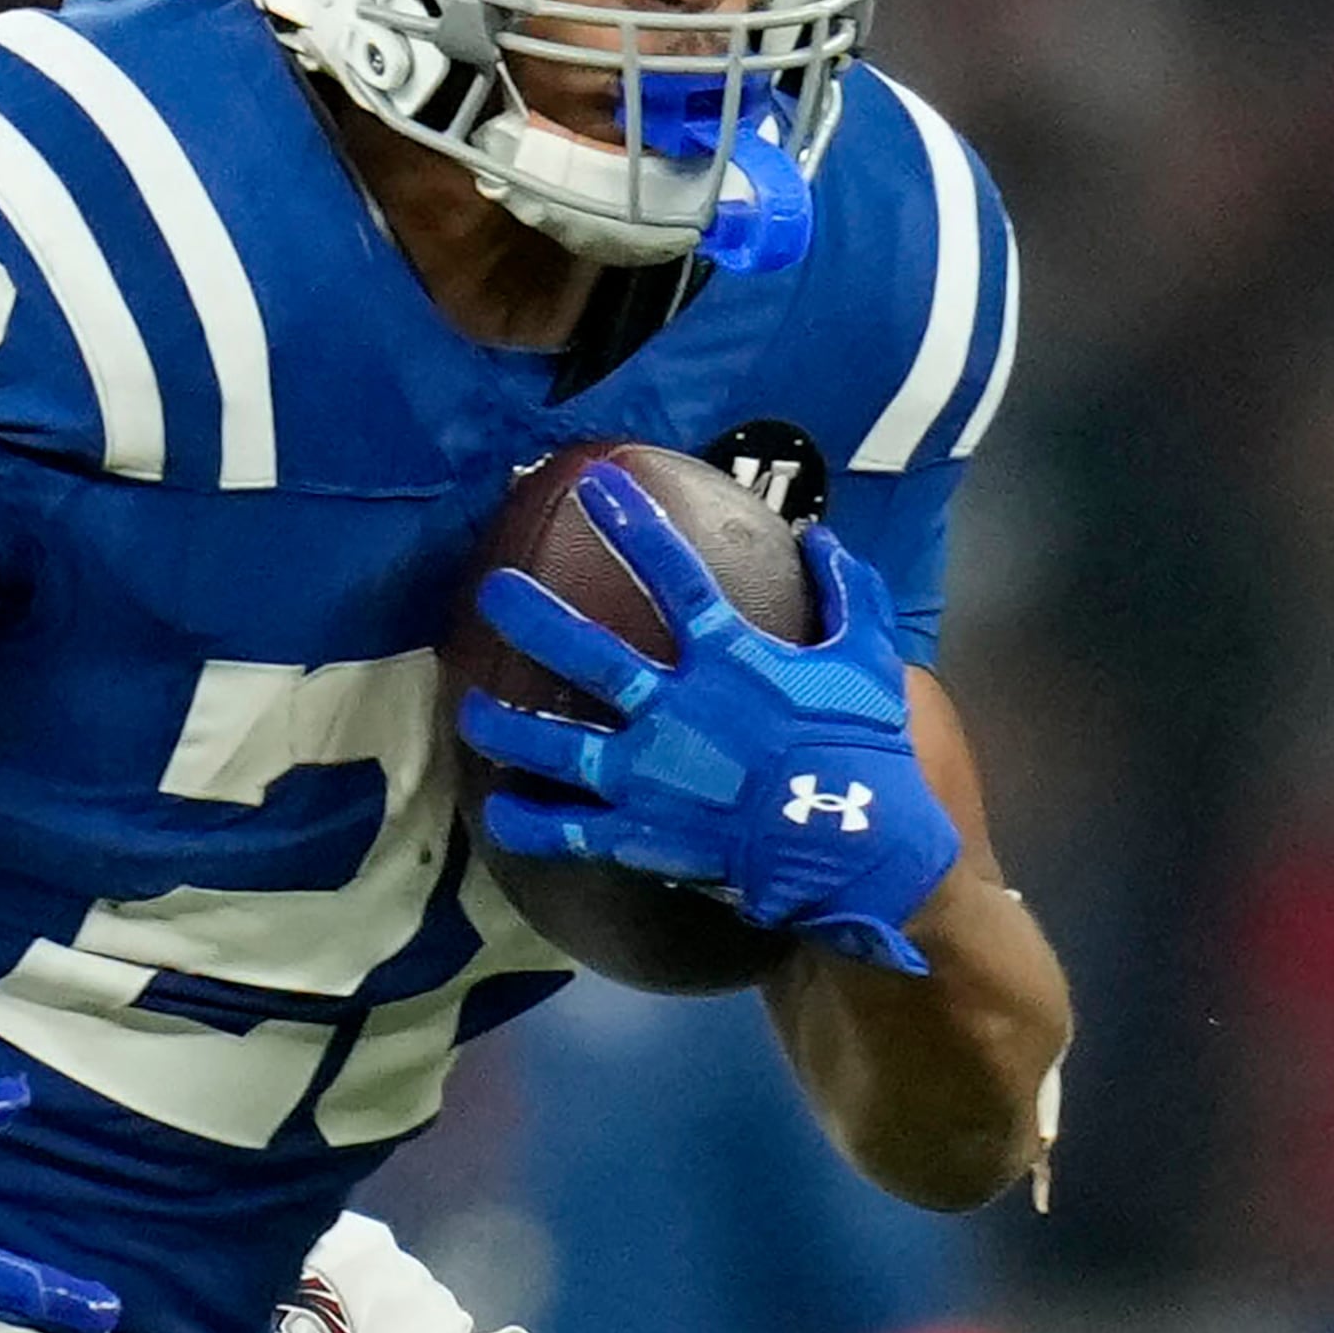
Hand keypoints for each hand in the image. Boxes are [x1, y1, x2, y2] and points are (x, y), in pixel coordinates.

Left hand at [457, 462, 955, 976]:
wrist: (852, 845)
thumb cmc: (861, 746)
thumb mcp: (867, 658)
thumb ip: (846, 593)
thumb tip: (823, 536)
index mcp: (726, 659)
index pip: (673, 575)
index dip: (634, 526)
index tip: (595, 486)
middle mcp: (671, 709)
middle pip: (586, 654)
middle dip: (533, 618)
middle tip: (491, 591)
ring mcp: (647, 774)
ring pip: (556, 745)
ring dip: (505, 726)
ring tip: (466, 710)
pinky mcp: (639, 831)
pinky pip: (570, 829)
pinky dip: (530, 823)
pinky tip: (496, 812)